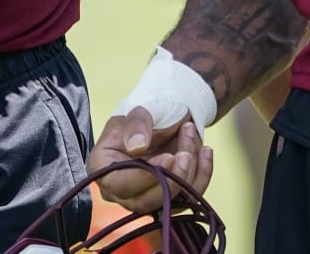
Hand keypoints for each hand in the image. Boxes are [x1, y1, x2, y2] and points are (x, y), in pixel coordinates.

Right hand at [87, 107, 213, 213]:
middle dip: (172, 178)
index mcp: (104, 166)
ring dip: (189, 171)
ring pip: (169, 201)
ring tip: (191, 135)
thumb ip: (137, 124)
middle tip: (186, 153)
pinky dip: (202, 175)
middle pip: (145, 201)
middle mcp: (120, 188)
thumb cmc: (150, 108)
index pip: (119, 184)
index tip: (168, 158)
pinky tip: (205, 151)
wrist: (171, 112)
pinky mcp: (169, 197)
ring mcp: (145, 195)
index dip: (144, 177)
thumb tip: (136, 147)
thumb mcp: (141, 108)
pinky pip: (188, 197)